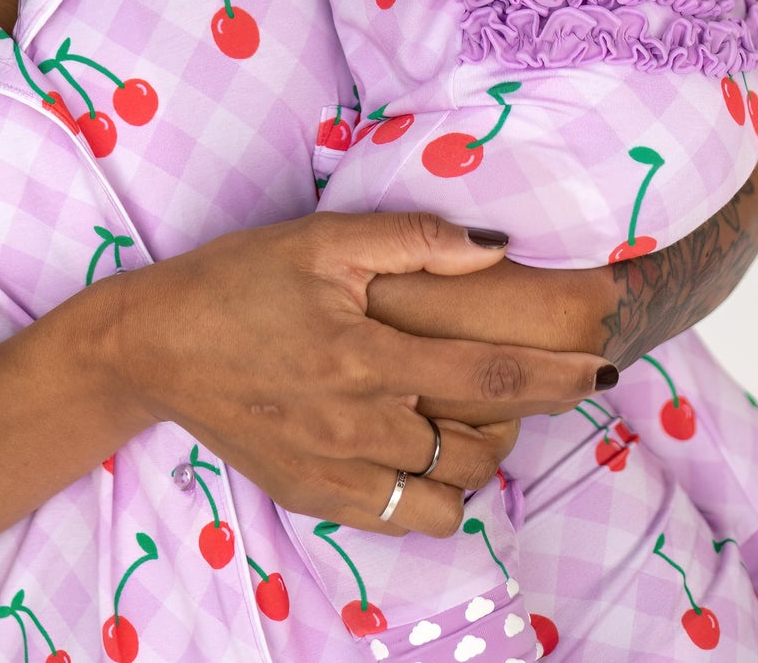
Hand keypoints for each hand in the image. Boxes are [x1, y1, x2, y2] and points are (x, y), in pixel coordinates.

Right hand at [100, 211, 612, 537]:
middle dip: (522, 417)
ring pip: (448, 493)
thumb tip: (495, 246)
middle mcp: (357, 426)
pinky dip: (432, 492)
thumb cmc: (237, 280)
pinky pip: (403, 517)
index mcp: (365, 356)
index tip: (603, 370)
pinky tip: (423, 450)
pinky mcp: (313, 497)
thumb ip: (413, 240)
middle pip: (479, 443)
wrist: (154, 344)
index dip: (555, 375)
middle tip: (525, 383)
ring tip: (471, 417)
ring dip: (478, 459)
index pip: (488, 375)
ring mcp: (334, 472)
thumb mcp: (321, 239)